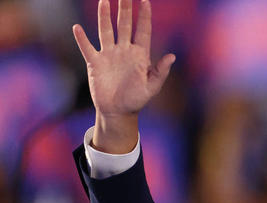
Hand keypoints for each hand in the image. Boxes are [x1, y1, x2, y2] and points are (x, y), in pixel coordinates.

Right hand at [72, 0, 174, 152]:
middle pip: (124, 24)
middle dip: (125, 8)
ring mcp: (109, 55)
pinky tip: (77, 28)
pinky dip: (82, 38)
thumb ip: (161, 71)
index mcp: (140, 55)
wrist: (119, 111)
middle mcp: (124, 51)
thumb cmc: (137, 99)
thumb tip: (172, 56)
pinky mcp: (95, 63)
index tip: (145, 0)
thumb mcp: (152, 87)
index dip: (144, 15)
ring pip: (106, 30)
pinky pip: (88, 48)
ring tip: (104, 1)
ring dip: (104, 16)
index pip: (142, 30)